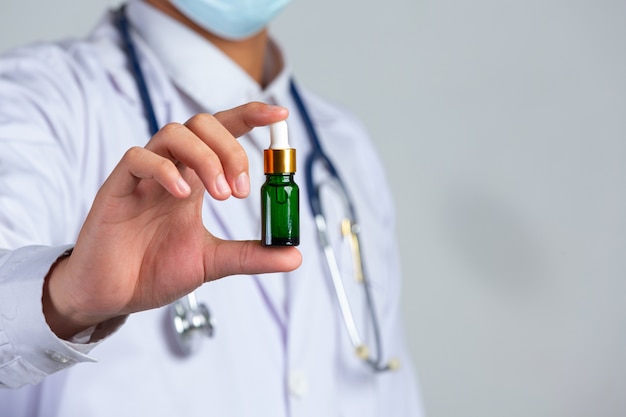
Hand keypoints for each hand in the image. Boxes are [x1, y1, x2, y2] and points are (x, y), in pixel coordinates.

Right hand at [43, 102, 301, 338]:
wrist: (113, 297)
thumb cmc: (155, 271)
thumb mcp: (213, 262)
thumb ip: (252, 255)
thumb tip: (295, 256)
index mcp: (195, 180)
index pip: (223, 132)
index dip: (250, 116)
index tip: (280, 116)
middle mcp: (172, 170)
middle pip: (202, 124)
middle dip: (230, 148)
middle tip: (241, 191)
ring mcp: (143, 176)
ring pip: (173, 133)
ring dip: (205, 158)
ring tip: (221, 195)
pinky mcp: (116, 188)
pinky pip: (138, 158)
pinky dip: (165, 170)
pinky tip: (183, 194)